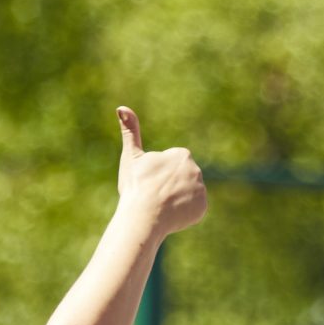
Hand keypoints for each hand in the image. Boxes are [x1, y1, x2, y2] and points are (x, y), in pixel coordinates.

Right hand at [115, 107, 205, 234]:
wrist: (144, 217)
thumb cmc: (136, 186)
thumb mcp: (131, 157)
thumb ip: (130, 131)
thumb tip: (121, 107)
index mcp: (181, 155)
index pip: (171, 165)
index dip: (158, 174)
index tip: (150, 182)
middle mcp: (196, 169)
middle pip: (181, 178)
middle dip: (170, 185)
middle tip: (155, 195)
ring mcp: (200, 189)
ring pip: (187, 193)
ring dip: (177, 199)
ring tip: (162, 206)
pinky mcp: (202, 207)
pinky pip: (194, 209)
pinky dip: (184, 213)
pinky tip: (171, 215)